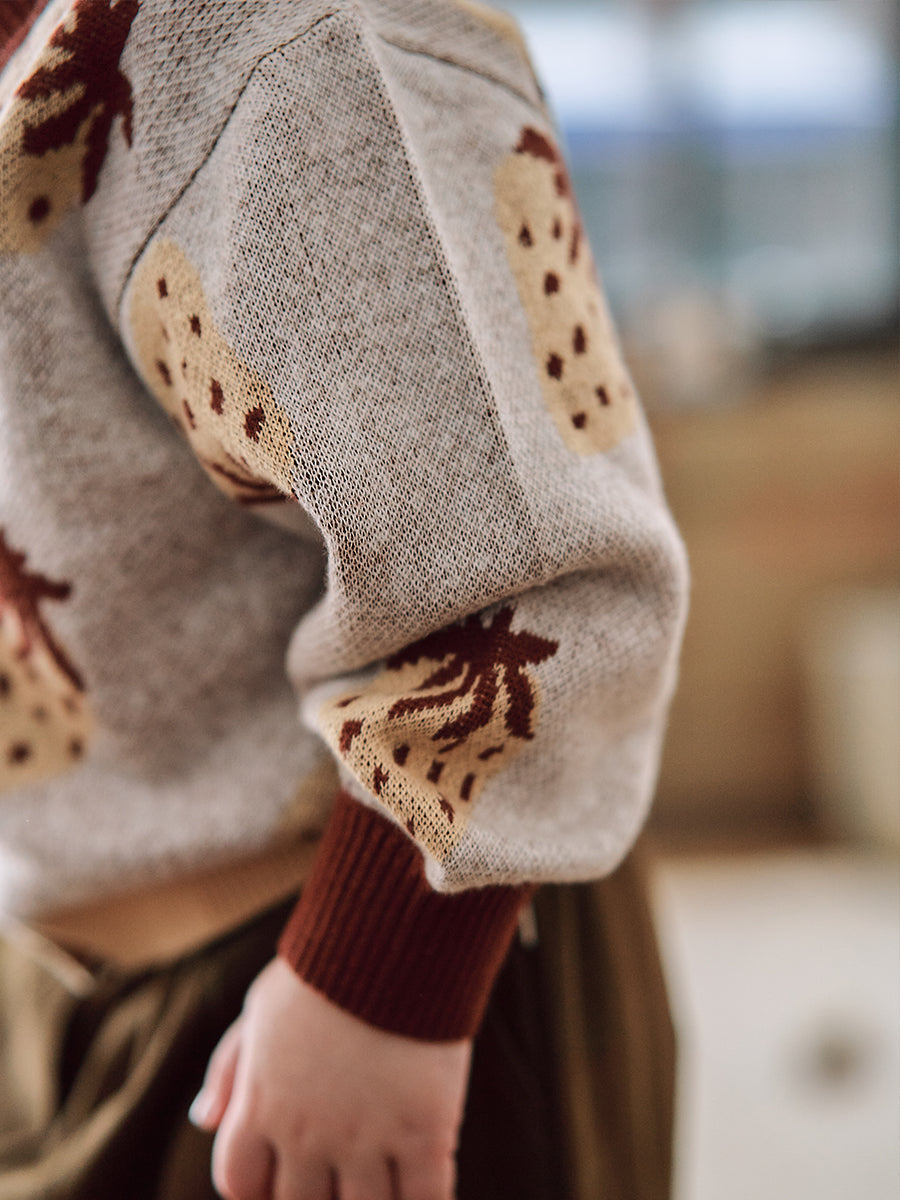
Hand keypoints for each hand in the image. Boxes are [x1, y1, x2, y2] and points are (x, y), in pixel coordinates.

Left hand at [190, 957, 471, 1199]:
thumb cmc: (325, 968)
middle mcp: (307, 1133)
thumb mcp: (261, 1008)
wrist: (394, 933)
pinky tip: (426, 1189)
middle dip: (316, 1194)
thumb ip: (230, 1066)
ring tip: (381, 1179)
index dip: (259, 1185)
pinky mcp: (425, 1133)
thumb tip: (204, 1119)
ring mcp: (367, 1139)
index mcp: (262, 1104)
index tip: (283, 1171)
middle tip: (339, 1172)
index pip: (240, 1182)